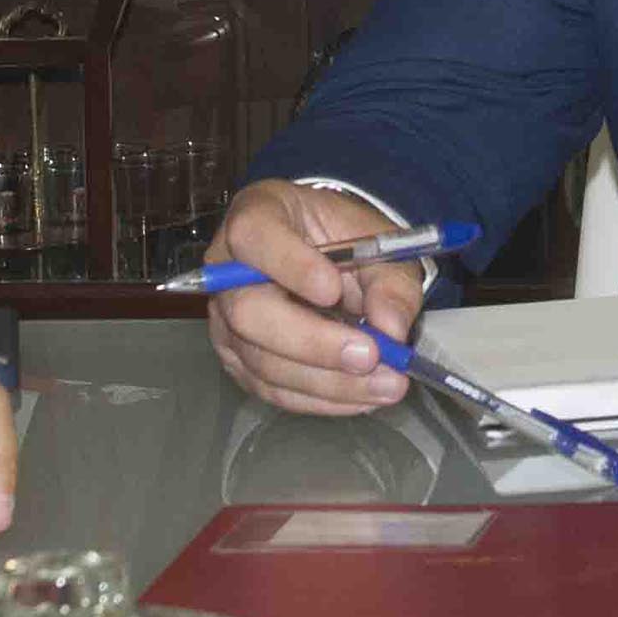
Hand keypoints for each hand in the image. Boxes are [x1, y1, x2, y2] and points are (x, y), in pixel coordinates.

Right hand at [201, 181, 431, 414]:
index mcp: (257, 217)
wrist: (331, 259)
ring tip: (386, 385)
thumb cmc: (347, 241)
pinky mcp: (239, 361)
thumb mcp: (381, 244)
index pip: (254, 236)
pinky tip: (362, 397)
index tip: (332, 289)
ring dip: (329, 381)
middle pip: (249, 312)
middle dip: (313, 342)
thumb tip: (391, 328)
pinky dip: (322, 399)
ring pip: (263, 361)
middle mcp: (226, 270)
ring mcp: (226, 320)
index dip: (289, 265)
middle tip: (370, 356)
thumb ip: (390, 281)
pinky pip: (274, 390)